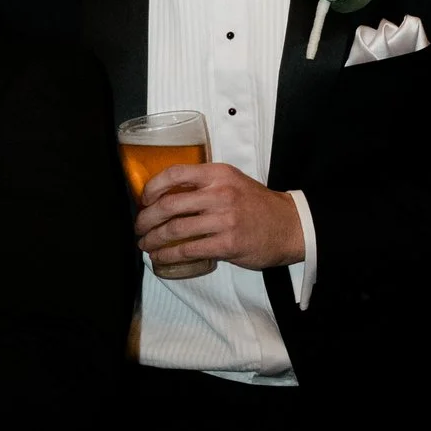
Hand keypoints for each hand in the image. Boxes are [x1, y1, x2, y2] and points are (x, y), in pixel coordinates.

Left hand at [138, 162, 304, 270]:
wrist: (291, 226)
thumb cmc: (258, 206)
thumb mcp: (233, 182)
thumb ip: (204, 185)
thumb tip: (167, 197)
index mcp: (219, 174)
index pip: (175, 173)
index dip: (152, 187)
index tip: (143, 199)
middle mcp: (220, 193)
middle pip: (169, 204)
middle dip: (146, 218)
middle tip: (139, 227)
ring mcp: (224, 219)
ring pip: (175, 229)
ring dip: (154, 239)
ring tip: (145, 244)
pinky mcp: (228, 243)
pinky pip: (189, 249)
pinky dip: (169, 254)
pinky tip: (160, 256)